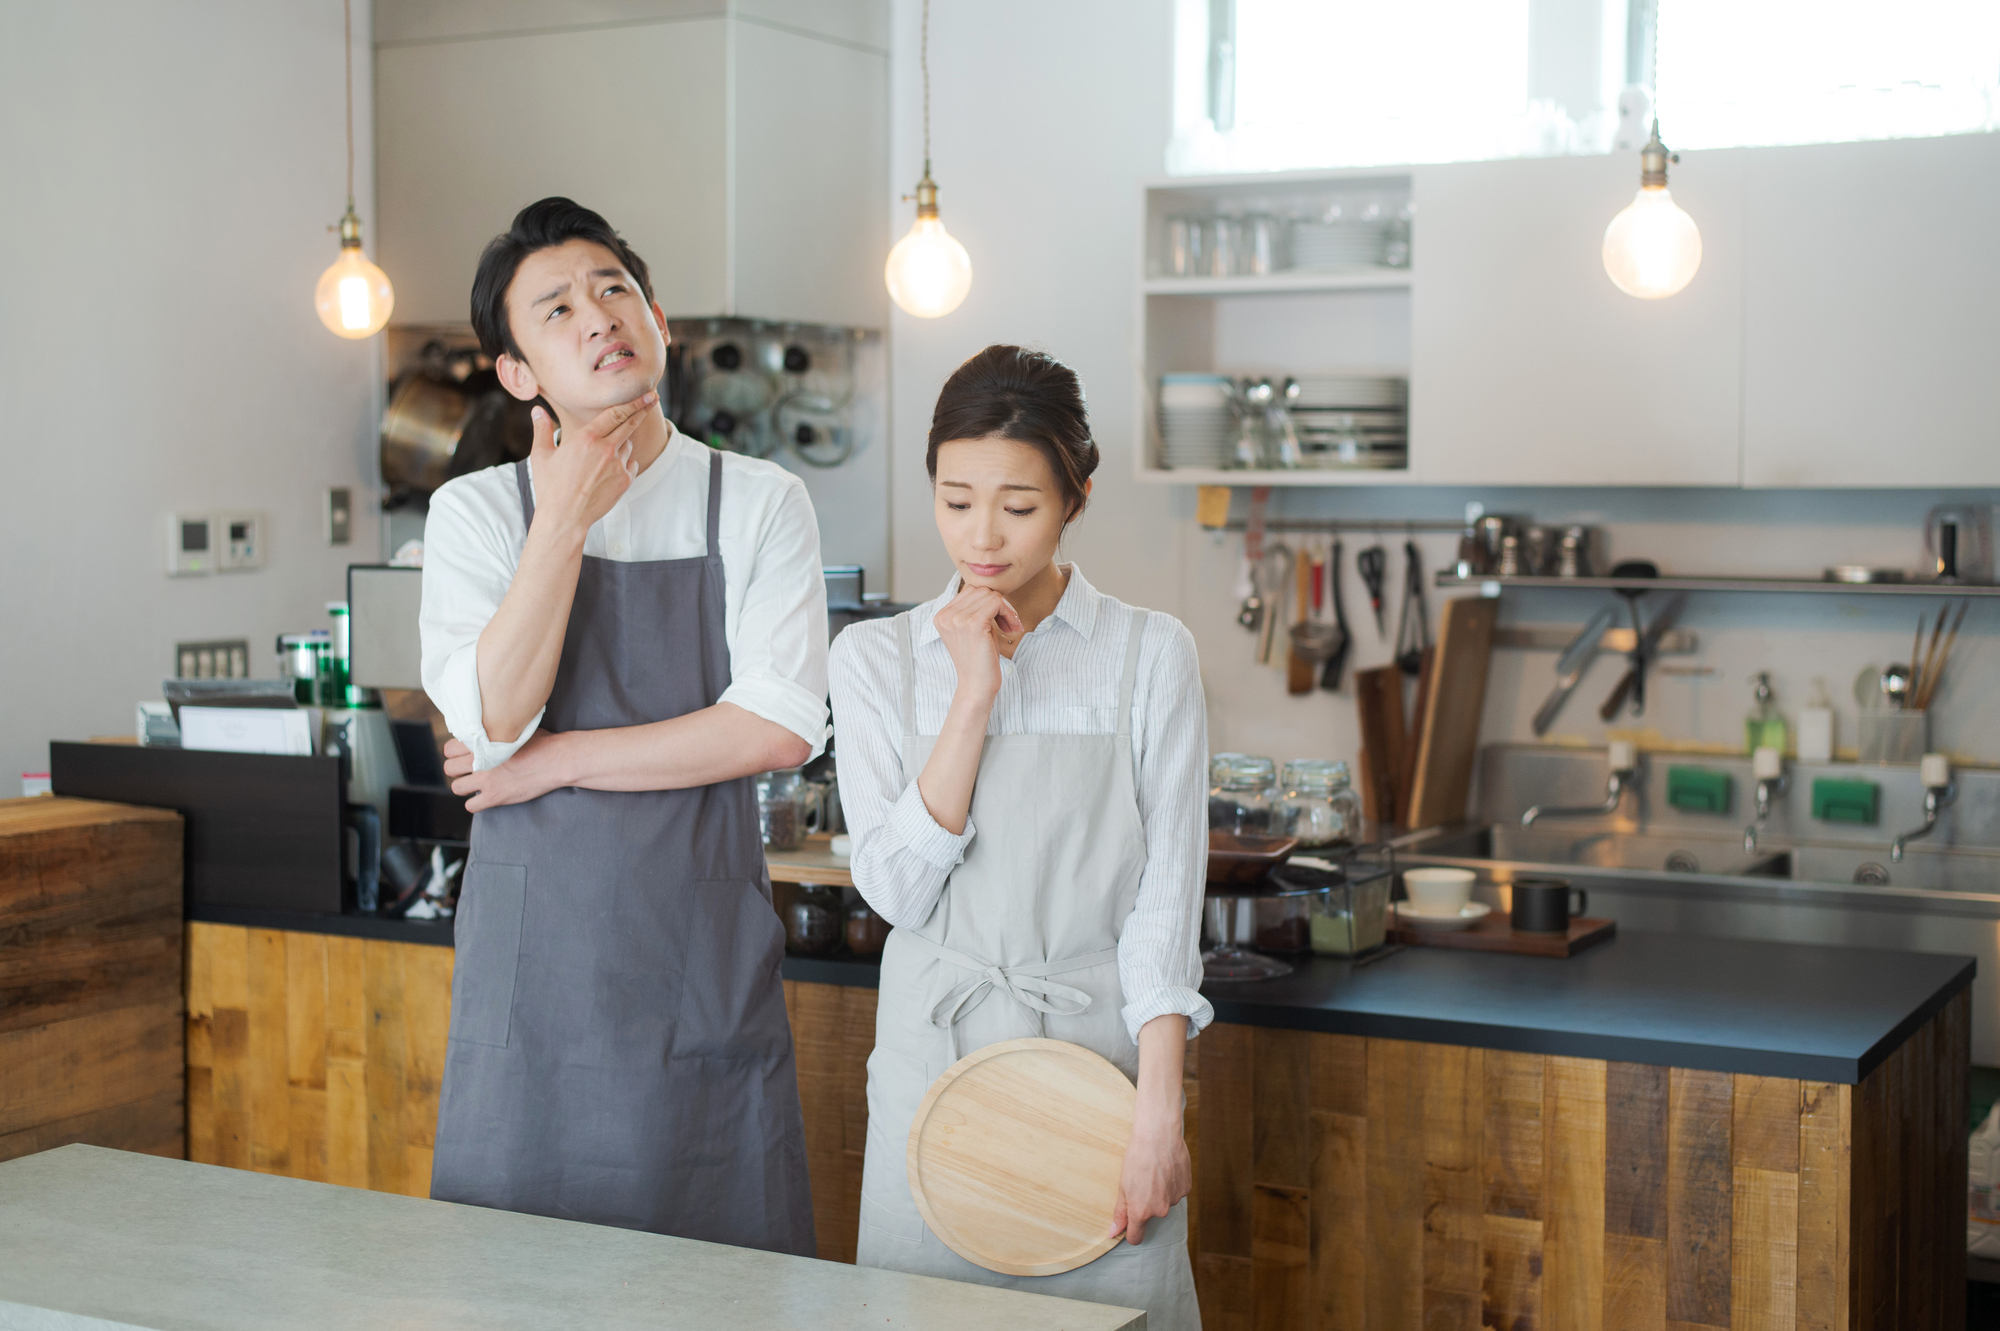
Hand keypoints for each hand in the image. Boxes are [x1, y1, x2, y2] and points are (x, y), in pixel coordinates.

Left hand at [445, 731, 569, 811]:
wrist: (556, 760)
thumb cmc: (541, 742)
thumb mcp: (515, 729)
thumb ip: (495, 731)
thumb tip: (488, 729)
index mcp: (483, 741)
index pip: (449, 748)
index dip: (455, 753)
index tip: (464, 755)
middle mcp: (480, 760)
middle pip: (449, 768)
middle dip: (457, 770)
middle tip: (469, 771)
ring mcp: (486, 779)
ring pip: (456, 787)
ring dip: (464, 786)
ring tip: (476, 785)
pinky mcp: (495, 796)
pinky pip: (470, 805)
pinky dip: (476, 803)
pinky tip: (485, 798)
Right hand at [529, 392, 656, 536]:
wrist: (565, 518)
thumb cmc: (550, 487)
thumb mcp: (542, 456)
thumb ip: (542, 429)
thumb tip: (537, 410)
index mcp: (586, 438)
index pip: (615, 413)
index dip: (633, 402)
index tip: (647, 394)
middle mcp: (606, 449)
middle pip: (629, 423)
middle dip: (643, 409)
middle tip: (654, 399)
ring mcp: (618, 466)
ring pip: (627, 445)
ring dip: (622, 443)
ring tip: (604, 455)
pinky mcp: (625, 481)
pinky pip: (631, 465)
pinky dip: (624, 463)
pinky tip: (610, 470)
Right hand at [931, 584, 1021, 704]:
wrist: (976, 686)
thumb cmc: (979, 659)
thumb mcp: (971, 630)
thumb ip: (973, 609)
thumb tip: (989, 588)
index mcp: (941, 615)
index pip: (970, 591)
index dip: (989, 602)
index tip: (999, 620)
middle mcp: (946, 615)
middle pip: (981, 590)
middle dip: (999, 604)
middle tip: (1007, 624)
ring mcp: (957, 619)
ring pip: (990, 594)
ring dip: (1006, 609)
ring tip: (1009, 627)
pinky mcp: (973, 624)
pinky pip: (997, 602)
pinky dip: (1009, 613)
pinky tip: (1012, 628)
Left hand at [1108, 1115, 1190, 1245]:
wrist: (1157, 1135)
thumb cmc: (1136, 1159)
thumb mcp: (1123, 1186)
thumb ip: (1120, 1213)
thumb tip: (1113, 1233)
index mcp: (1141, 1212)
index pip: (1136, 1237)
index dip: (1131, 1232)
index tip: (1129, 1224)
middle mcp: (1160, 1210)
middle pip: (1152, 1216)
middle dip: (1147, 1204)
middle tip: (1142, 1182)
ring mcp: (1175, 1199)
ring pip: (1165, 1202)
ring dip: (1160, 1193)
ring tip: (1155, 1172)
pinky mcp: (1186, 1188)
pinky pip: (1176, 1192)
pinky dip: (1172, 1184)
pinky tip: (1167, 1169)